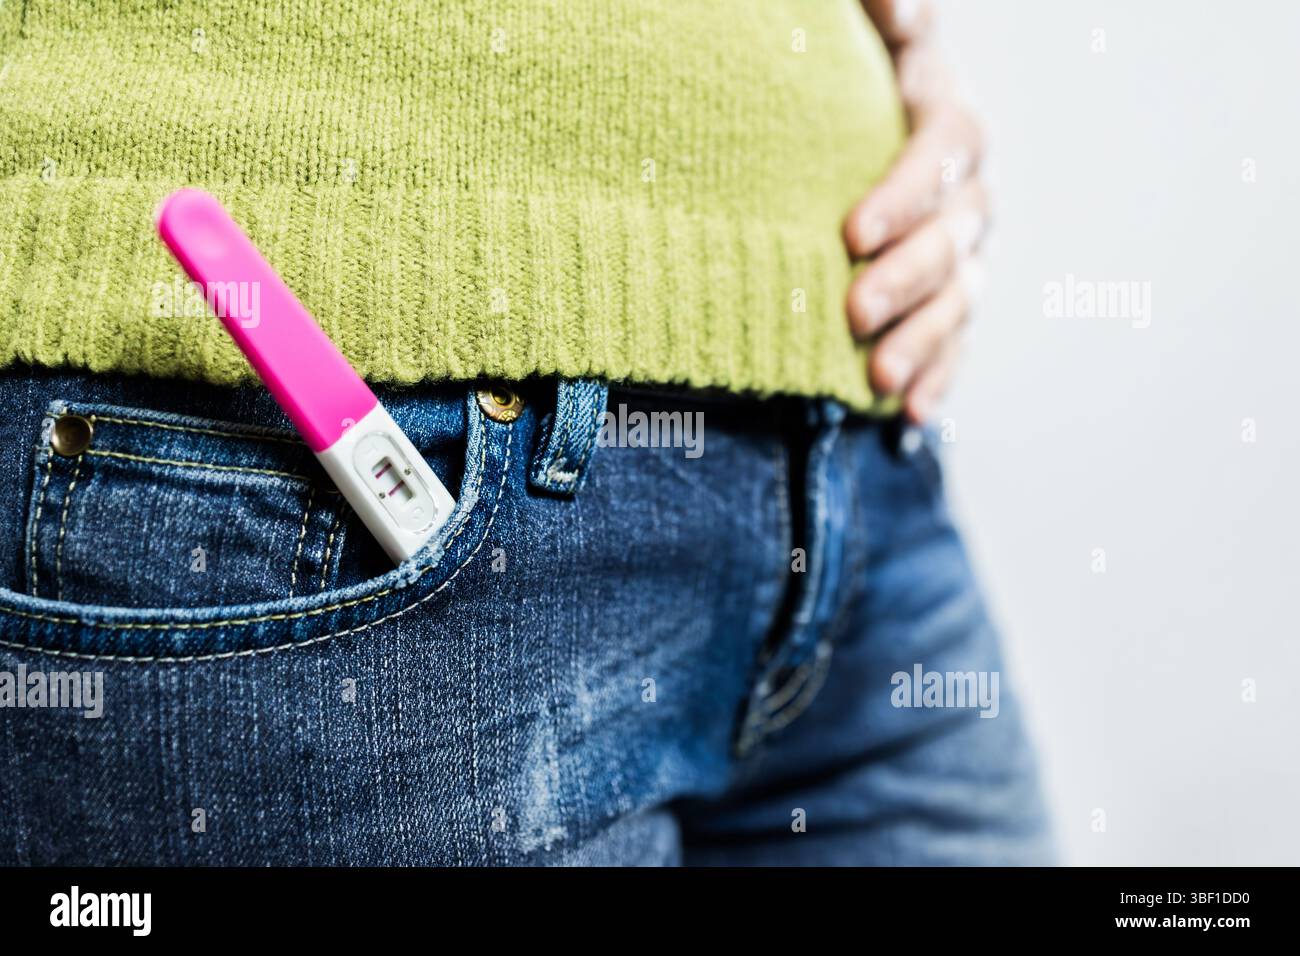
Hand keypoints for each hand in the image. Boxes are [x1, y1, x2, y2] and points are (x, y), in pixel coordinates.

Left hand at [845, 0, 988, 422]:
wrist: (854, 145)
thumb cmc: (843, 88)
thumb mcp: (861, 45)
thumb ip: (888, 15)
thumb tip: (902, 7)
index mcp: (946, 122)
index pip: (942, 153)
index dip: (905, 193)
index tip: (851, 232)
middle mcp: (968, 190)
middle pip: (953, 236)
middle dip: (906, 279)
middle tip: (853, 311)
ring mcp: (967, 250)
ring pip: (958, 297)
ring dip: (922, 340)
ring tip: (877, 379)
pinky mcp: (953, 299)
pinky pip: (954, 341)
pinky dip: (936, 376)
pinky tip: (911, 413)